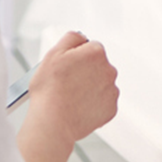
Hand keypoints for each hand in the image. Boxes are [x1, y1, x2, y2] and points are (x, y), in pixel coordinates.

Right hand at [27, 31, 118, 145]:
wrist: (53, 123)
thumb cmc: (50, 92)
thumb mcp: (52, 54)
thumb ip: (70, 38)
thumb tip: (80, 37)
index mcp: (95, 53)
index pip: (90, 47)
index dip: (76, 56)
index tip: (68, 66)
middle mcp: (108, 70)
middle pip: (97, 65)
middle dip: (85, 71)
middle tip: (67, 82)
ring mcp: (111, 91)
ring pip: (101, 83)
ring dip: (89, 87)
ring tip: (71, 96)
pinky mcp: (111, 109)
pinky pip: (103, 101)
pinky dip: (93, 103)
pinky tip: (78, 106)